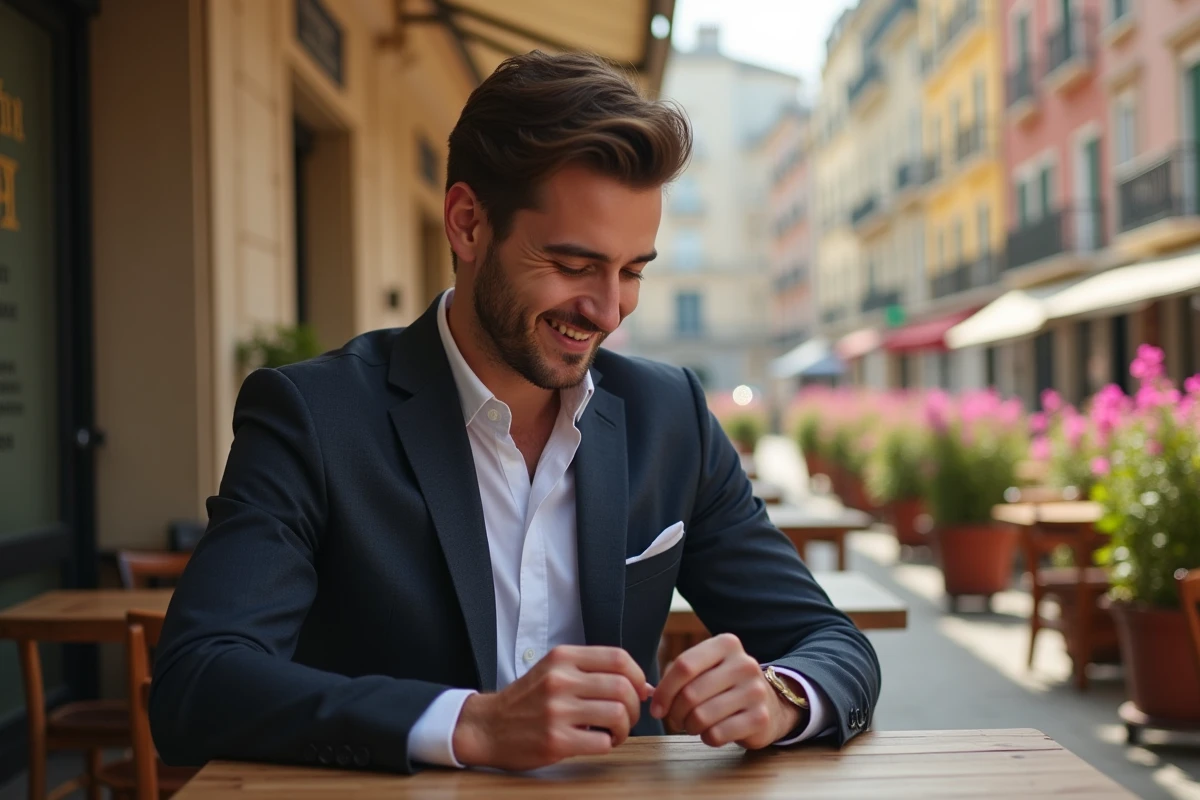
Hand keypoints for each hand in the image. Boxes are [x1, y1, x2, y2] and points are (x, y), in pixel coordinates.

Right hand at [451, 645, 653, 770]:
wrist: (488, 727)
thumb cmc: (528, 699)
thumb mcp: (554, 670)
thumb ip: (593, 672)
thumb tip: (645, 687)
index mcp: (562, 657)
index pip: (618, 658)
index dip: (638, 676)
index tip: (639, 691)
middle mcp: (560, 680)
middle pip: (623, 687)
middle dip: (634, 706)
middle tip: (627, 717)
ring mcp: (557, 710)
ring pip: (617, 714)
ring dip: (625, 728)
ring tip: (614, 732)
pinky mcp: (555, 740)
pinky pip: (602, 741)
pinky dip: (608, 744)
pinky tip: (599, 743)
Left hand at [651, 633, 802, 749]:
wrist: (771, 703)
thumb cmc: (725, 686)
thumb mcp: (707, 668)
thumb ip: (679, 675)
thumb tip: (651, 697)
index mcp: (727, 644)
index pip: (684, 666)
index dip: (664, 690)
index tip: (657, 707)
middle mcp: (744, 664)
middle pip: (690, 693)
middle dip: (675, 713)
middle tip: (676, 719)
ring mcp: (755, 691)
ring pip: (702, 716)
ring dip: (690, 726)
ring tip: (694, 725)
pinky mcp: (760, 718)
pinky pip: (717, 734)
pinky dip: (707, 738)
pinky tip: (713, 732)